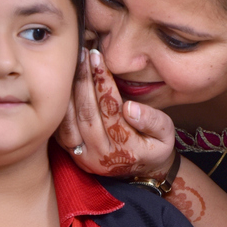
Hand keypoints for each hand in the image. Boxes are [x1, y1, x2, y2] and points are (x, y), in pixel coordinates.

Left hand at [56, 49, 176, 179]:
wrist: (143, 171)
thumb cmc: (155, 146)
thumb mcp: (166, 134)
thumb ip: (153, 121)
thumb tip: (130, 107)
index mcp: (126, 150)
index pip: (110, 109)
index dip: (102, 82)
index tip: (98, 58)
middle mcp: (101, 156)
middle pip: (87, 114)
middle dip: (84, 81)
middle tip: (83, 56)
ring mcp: (84, 158)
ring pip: (69, 122)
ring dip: (69, 92)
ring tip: (73, 67)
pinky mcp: (73, 155)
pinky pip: (61, 130)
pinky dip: (61, 108)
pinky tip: (65, 86)